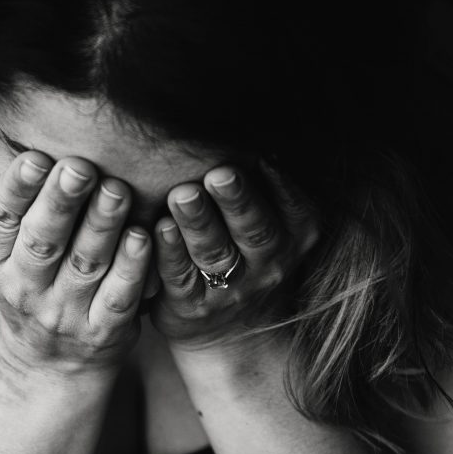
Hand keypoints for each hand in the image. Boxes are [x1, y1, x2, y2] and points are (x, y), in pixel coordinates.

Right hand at [0, 125, 150, 373]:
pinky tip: (143, 237)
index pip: (0, 220)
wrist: (50, 362)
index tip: (35, 156)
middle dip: (61, 203)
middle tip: (81, 167)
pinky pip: (119, 297)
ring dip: (102, 226)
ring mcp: (65, 312)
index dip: (16, 189)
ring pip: (85, 265)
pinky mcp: (104, 330)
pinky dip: (132, 268)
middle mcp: (24, 287)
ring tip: (118, 190)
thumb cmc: (20, 278)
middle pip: (43, 241)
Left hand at [150, 161, 317, 351]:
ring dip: (198, 223)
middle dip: (237, 201)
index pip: (292, 207)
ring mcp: (232, 289)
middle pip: (254, 230)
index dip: (278, 183)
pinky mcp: (193, 306)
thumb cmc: (249, 254)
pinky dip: (169, 253)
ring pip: (215, 253)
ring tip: (182, 195)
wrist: (232, 330)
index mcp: (294, 236)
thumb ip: (265, 186)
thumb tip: (245, 123)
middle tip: (220, 173)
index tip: (262, 154)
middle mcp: (268, 264)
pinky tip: (157, 229)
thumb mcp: (275, 225)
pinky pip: (180, 277)